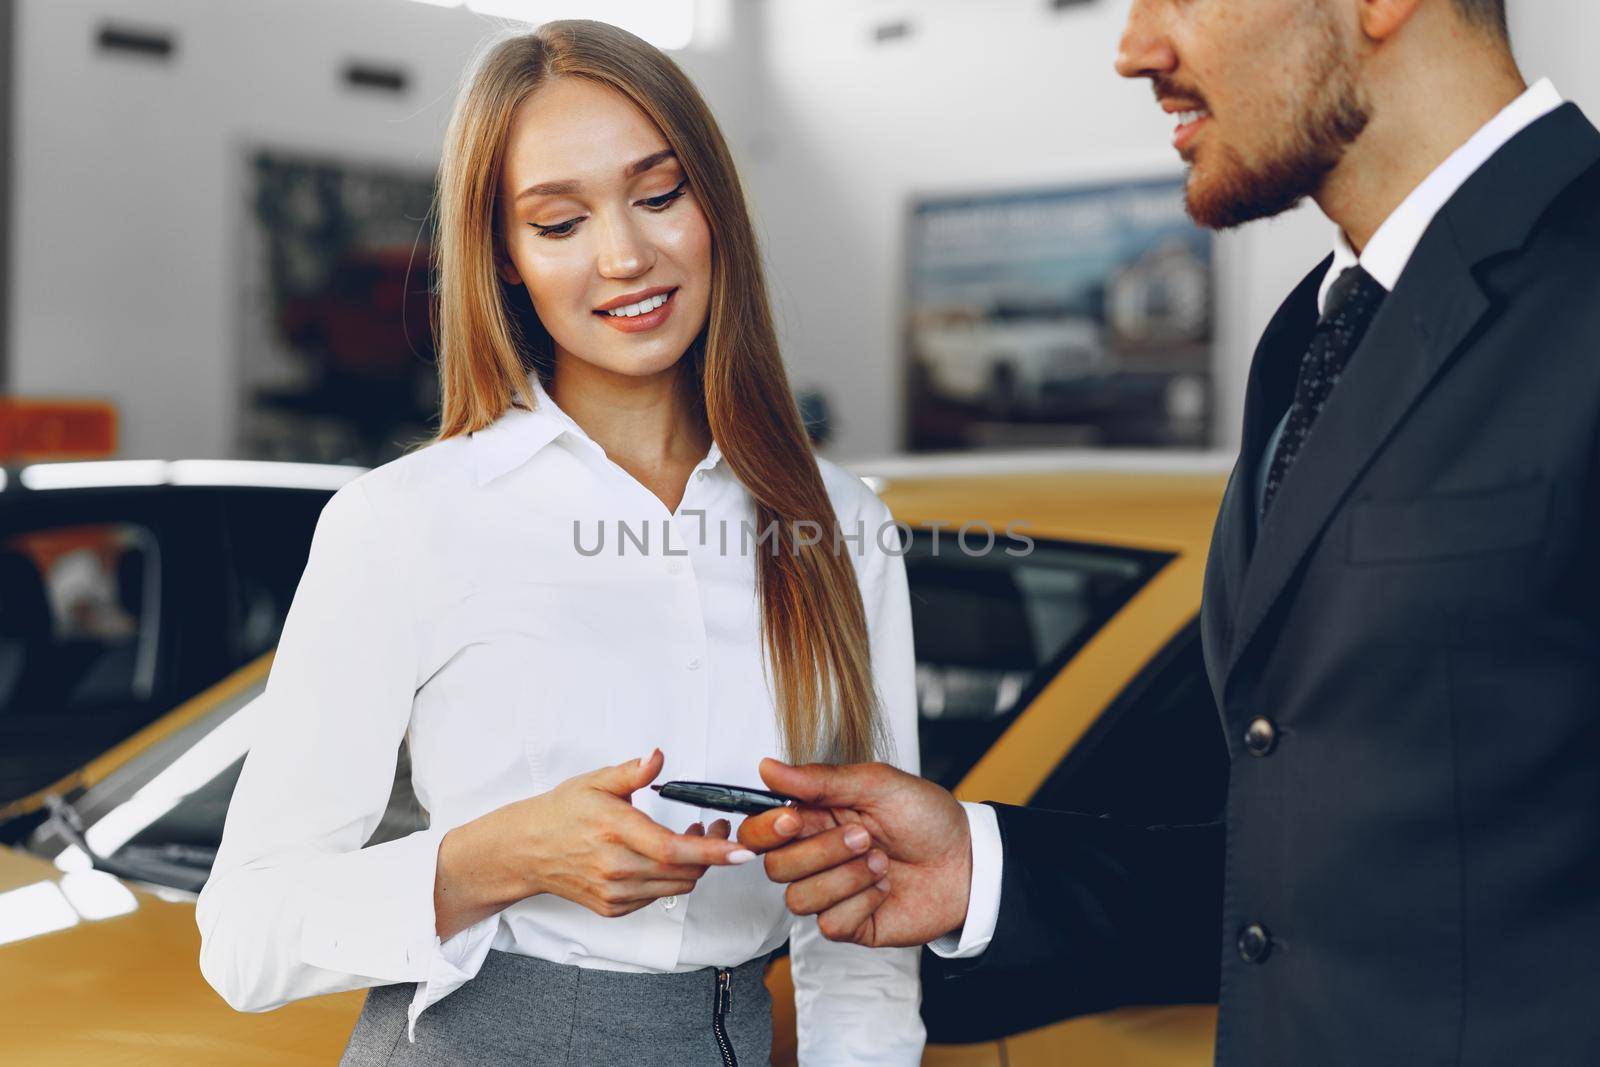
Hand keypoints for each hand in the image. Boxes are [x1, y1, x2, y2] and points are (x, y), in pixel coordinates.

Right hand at [470, 749, 753, 918]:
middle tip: (716, 828)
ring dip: (694, 867)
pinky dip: (669, 878)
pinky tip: (661, 857)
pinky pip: (657, 895)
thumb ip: (632, 772)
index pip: (673, 849)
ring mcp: (614, 892)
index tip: (741, 851)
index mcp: (615, 830)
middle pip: (683, 872)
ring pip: (675, 886)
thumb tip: (657, 757)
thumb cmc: (562, 813)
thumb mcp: (595, 782)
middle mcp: (616, 867)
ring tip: (691, 840)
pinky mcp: (613, 908)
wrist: (527, 850)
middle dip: (712, 853)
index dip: (712, 852)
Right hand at [737, 758, 970, 947]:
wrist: (967, 861)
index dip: (765, 830)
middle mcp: (816, 856)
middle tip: (864, 836)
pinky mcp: (849, 924)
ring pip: (798, 898)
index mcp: (815, 818)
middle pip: (776, 867)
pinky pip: (829, 924)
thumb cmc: (927, 817)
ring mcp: (831, 893)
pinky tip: (884, 887)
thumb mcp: (877, 783)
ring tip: (881, 860)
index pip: (761, 831)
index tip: (791, 821)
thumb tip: (768, 767)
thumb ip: (819, 779)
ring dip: (845, 877)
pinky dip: (861, 903)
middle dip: (821, 851)